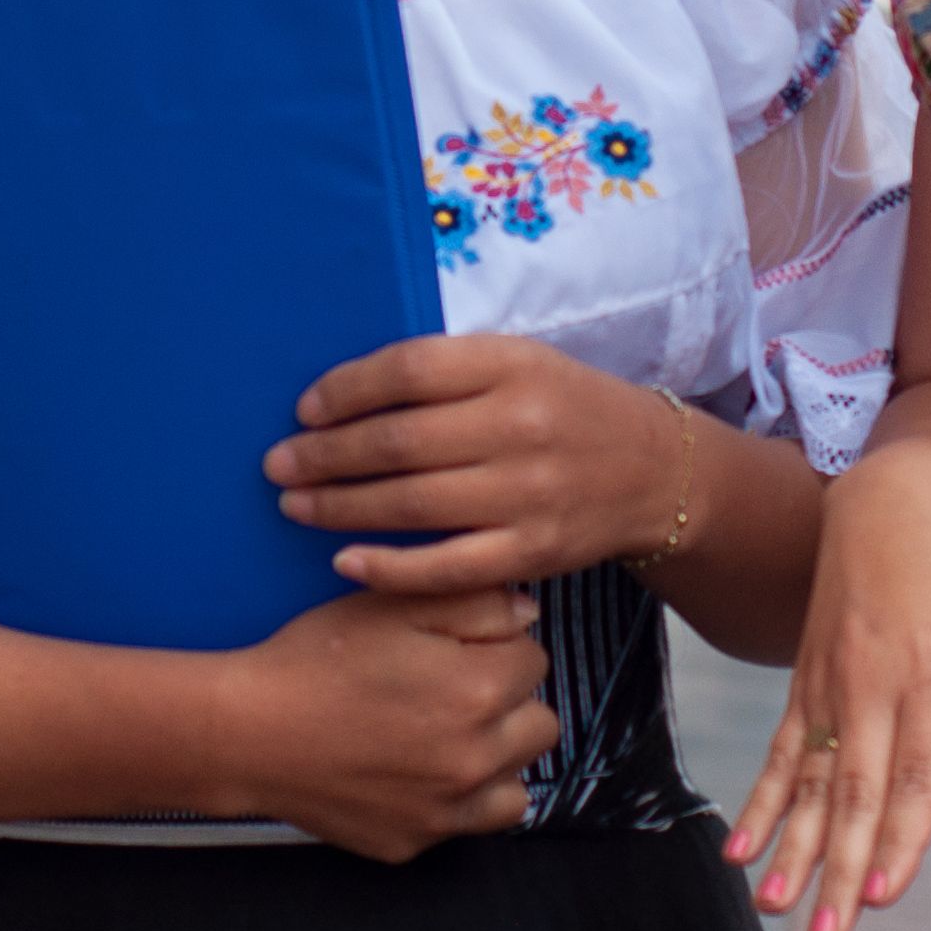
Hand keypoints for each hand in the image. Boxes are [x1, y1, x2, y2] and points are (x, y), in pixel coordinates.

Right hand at [212, 584, 558, 861]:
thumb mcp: (393, 606)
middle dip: (507, 704)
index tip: (451, 648)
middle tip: (450, 690)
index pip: (533, 660)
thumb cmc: (317, 660)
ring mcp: (447, 812)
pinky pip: (466, 823)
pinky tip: (415, 773)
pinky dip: (456, 801)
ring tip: (443, 737)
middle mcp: (476, 759)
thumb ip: (474, 603)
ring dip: (495, 759)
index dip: (493, 646)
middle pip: (540, 724)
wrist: (248, 732)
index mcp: (480, 691)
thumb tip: (528, 617)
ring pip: (517, 783)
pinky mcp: (415, 843)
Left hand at [266, 335, 691, 594]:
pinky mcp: (530, 553)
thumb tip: (340, 397)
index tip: (305, 410)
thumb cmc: (561, 409)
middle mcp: (520, 427)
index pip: (407, 371)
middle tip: (278, 464)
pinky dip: (387, 567)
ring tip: (294, 504)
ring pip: (411, 505)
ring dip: (338, 507)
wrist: (652, 471)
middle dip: (324, 456)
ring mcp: (526, 494)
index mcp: (511, 365)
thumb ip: (443, 373)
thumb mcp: (516, 363)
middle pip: (399, 442)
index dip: (344, 391)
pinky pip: (444, 567)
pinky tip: (343, 559)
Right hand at [725, 444, 930, 930]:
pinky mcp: (806, 685)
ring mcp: (830, 688)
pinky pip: (779, 754)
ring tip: (774, 907)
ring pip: (810, 782)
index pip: (918, 777)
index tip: (884, 896)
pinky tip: (740, 849)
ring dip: (791, 848)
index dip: (901, 839)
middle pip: (857, 792)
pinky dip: (759, 803)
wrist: (895, 496)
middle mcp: (874, 688)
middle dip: (841, 868)